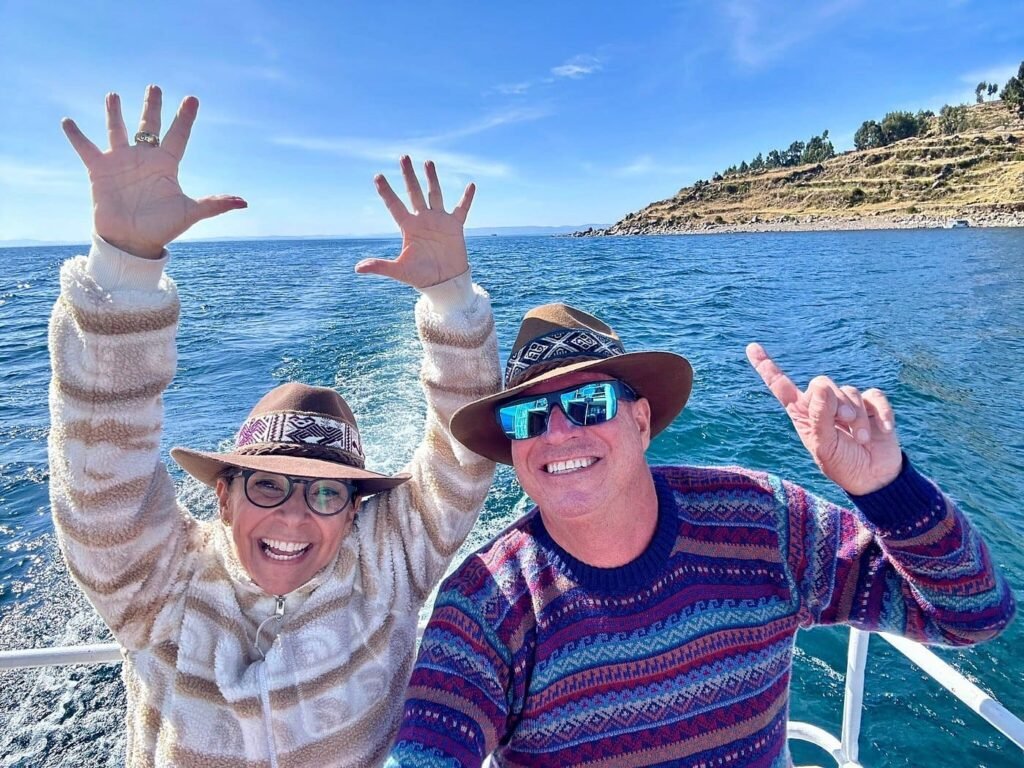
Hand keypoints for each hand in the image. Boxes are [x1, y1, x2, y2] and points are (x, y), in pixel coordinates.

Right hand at [62, 85, 245, 258]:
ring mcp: (121, 161)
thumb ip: (214, 204)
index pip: (178, 135)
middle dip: (152, 107)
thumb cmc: (162, 227)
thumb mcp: (189, 213)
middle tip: (154, 87)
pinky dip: (76, 136)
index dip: (185, 118)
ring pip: (117, 130)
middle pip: (148, 126)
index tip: (192, 99)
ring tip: (113, 95)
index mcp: (166, 165)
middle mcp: (144, 159)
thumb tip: (243, 202)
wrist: (132, 241)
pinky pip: (85, 148)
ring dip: (114, 113)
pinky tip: (68, 122)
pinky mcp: (99, 169)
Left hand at [355, 156, 474, 287]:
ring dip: (432, 178)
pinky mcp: (455, 226)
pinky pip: (461, 208)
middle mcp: (422, 219)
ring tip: (428, 162)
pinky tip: (471, 185)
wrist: (444, 282)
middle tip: (403, 157)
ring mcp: (439, 220)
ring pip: (434, 194)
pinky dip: (466, 198)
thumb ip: (380, 266)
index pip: (394, 205)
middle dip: (409, 175)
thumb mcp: (400, 270)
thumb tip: (357, 269)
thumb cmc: (421, 276)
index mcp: (408, 227)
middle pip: (414, 192)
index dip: (386, 191)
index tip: (378, 176)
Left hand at [746, 343, 901, 494]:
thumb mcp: (824, 445)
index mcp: (802, 413)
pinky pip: (875, 395)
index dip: (766, 366)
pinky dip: (880, 413)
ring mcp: (848, 402)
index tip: (751, 347)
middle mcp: (822, 404)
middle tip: (844, 425)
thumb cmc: (842, 463)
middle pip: (822, 383)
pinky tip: (882, 430)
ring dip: (857, 416)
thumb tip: (821, 386)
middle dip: (835, 403)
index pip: (780, 385)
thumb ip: (820, 416)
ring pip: (849, 390)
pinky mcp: (872, 404)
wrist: (874, 478)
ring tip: (861, 439)